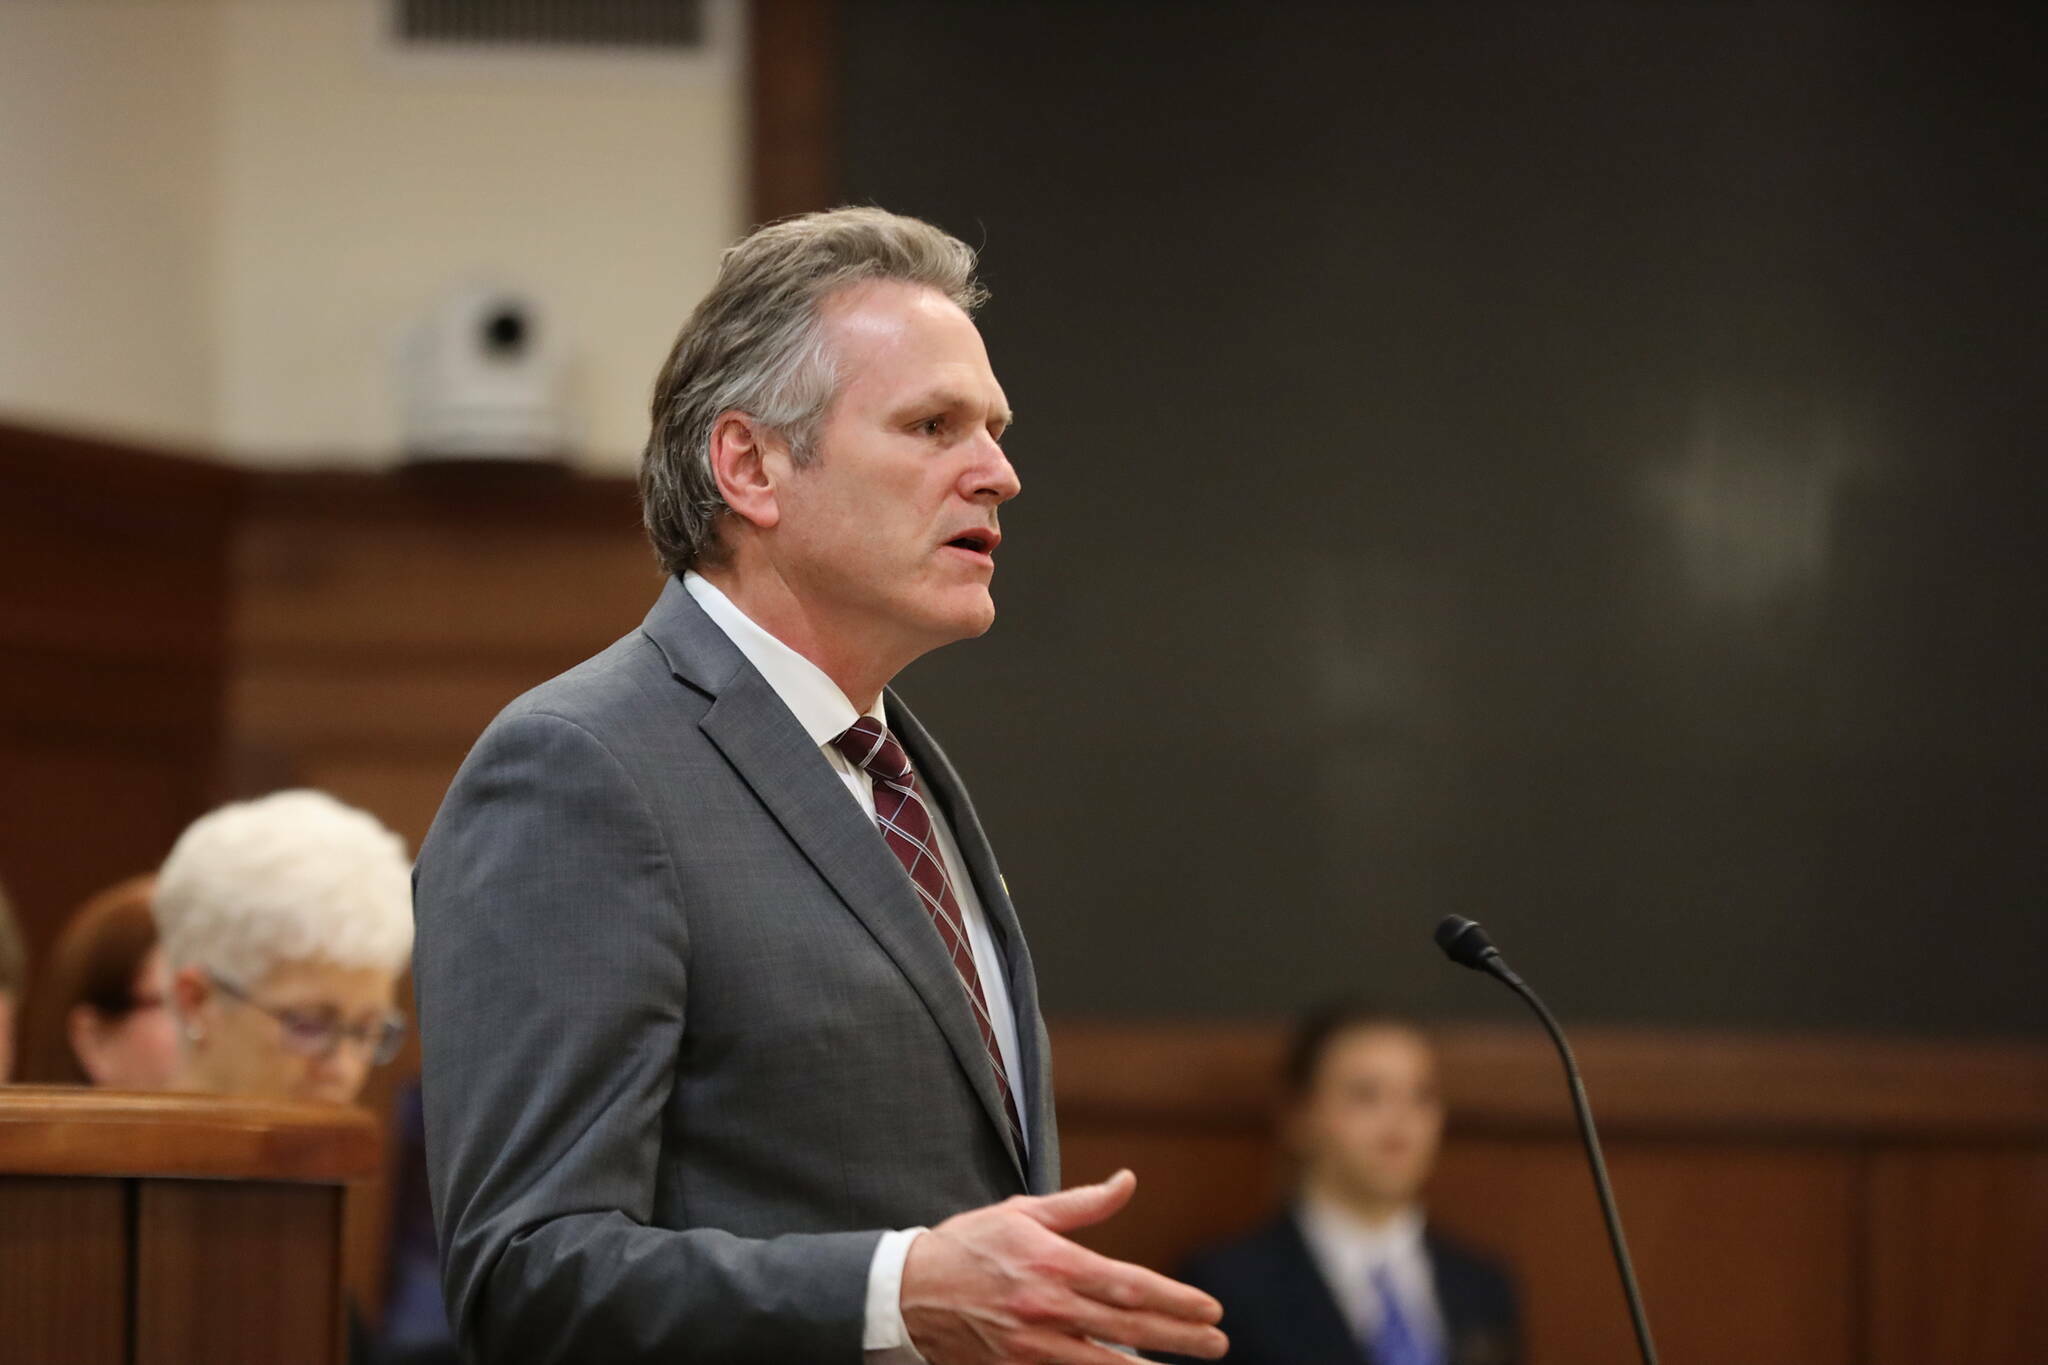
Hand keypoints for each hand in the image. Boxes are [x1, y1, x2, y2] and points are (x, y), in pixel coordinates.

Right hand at [899, 1169, 1227, 1364]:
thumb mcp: (1023, 1212)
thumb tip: (1127, 1182)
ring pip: (1103, 1363)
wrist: (907, 1291)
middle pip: (1127, 1327)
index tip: (1209, 1308)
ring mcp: (1032, 1345)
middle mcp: (1048, 1306)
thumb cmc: (969, 1245)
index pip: (1129, 1284)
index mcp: (1054, 1263)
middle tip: (1217, 1343)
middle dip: (1178, 1337)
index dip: (1174, 1299)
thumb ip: (1081, 1204)